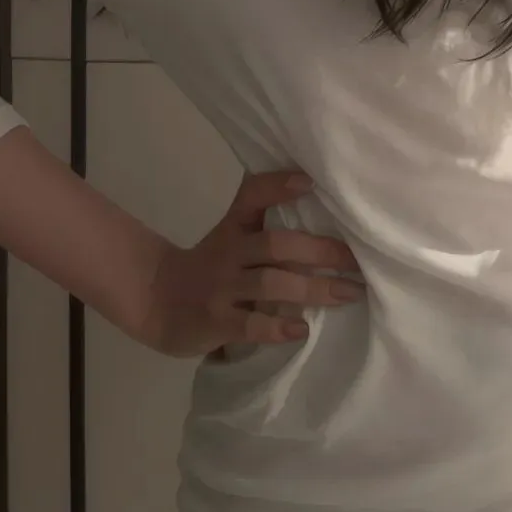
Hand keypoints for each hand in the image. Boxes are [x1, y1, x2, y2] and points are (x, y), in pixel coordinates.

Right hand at [135, 168, 366, 360]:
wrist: (155, 301)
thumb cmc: (208, 268)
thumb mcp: (230, 238)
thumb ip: (264, 225)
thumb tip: (319, 207)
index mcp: (234, 230)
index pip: (253, 197)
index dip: (278, 186)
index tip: (310, 181)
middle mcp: (229, 253)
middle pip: (275, 244)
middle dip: (320, 250)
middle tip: (357, 261)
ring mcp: (222, 288)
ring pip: (270, 283)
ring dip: (313, 288)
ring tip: (347, 294)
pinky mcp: (217, 322)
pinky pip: (251, 324)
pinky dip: (278, 327)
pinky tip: (301, 329)